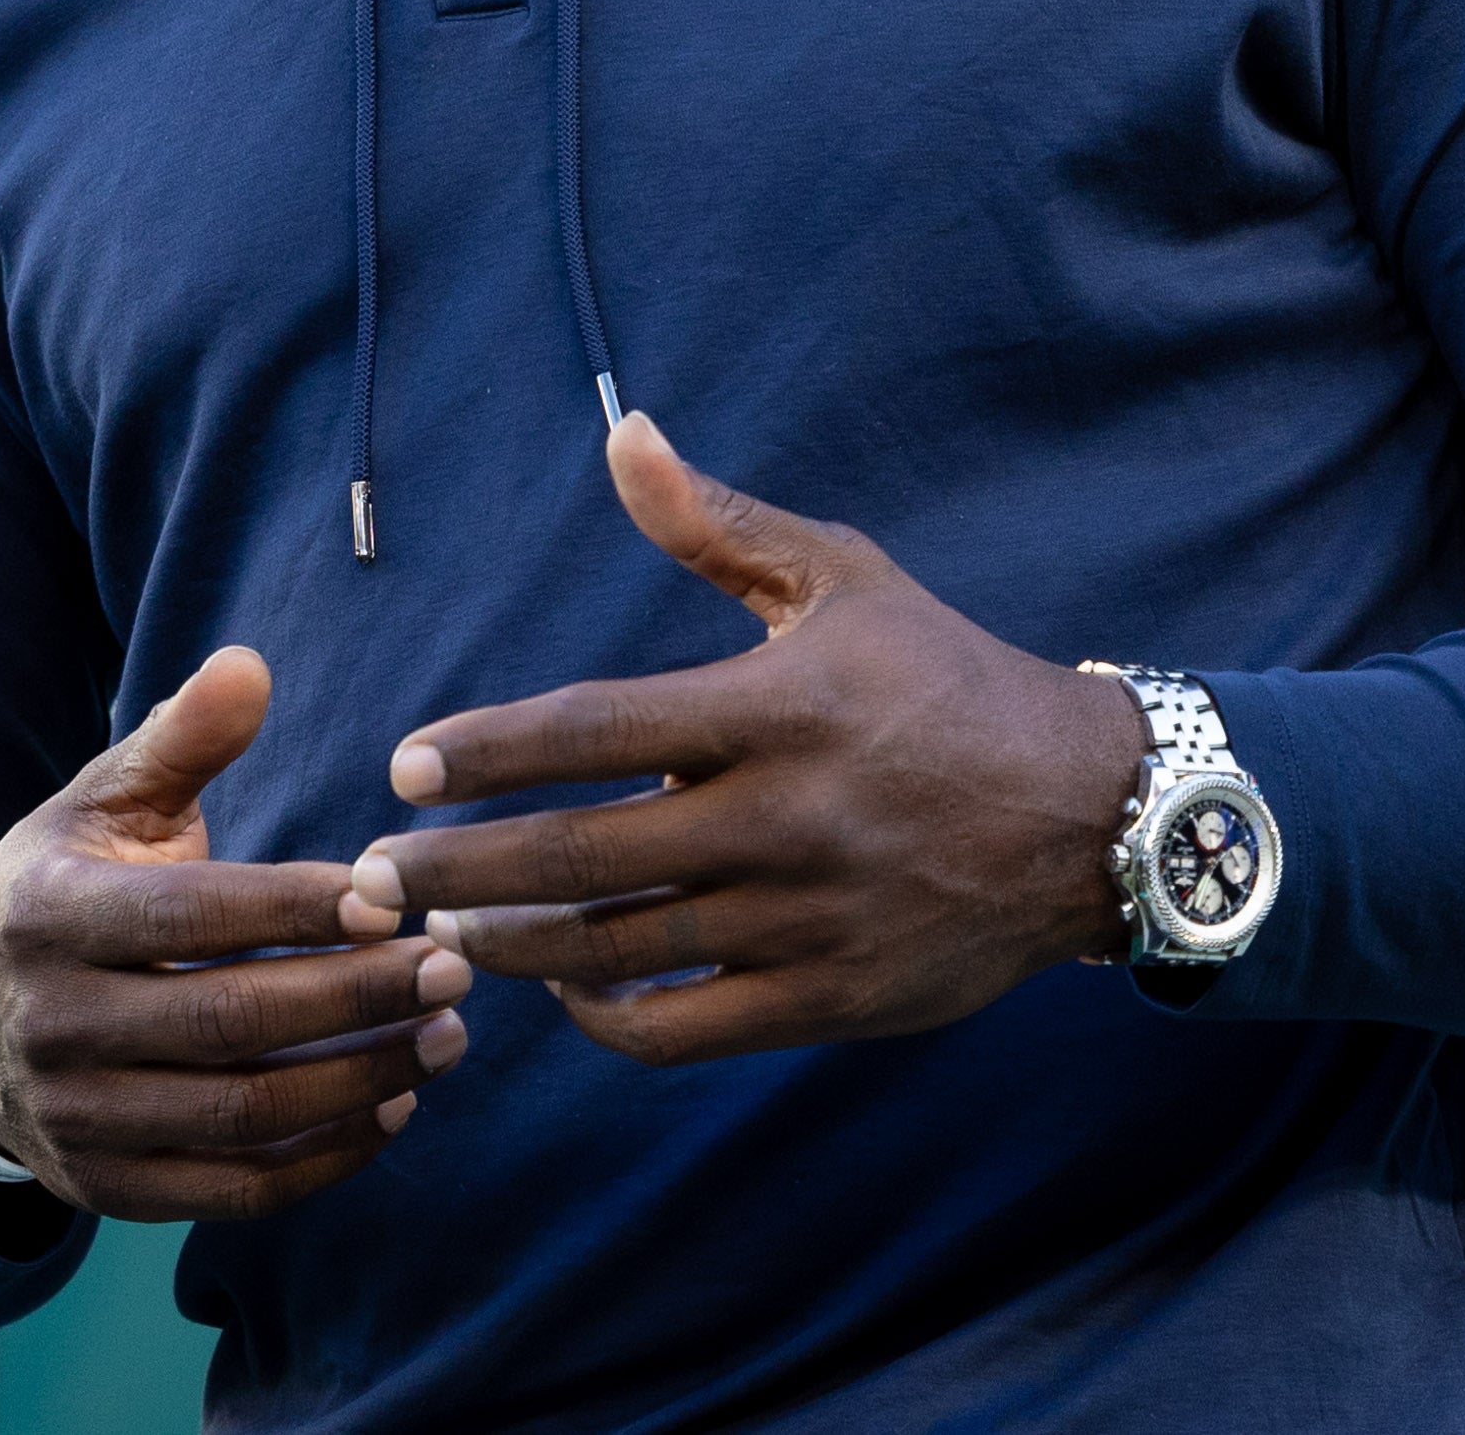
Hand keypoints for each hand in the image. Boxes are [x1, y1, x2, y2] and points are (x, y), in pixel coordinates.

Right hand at [0, 647, 474, 1220]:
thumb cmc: (68, 889)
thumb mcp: (102, 803)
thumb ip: (182, 739)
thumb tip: (251, 664)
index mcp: (50, 916)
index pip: (192, 917)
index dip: (298, 908)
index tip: (392, 893)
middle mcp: (53, 1025)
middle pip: (229, 1021)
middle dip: (355, 995)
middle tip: (453, 964)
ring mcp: (75, 1119)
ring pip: (241, 1113)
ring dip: (361, 1079)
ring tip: (447, 1035)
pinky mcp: (105, 1189)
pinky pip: (231, 1190)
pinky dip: (322, 1160)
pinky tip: (394, 1110)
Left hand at [333, 410, 1149, 1064]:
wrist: (1087, 816)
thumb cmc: (944, 680)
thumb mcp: (845, 580)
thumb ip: (719, 525)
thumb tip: (623, 435)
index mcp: (779, 705)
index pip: (593, 729)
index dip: (487, 748)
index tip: (407, 763)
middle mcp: (787, 816)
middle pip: (578, 854)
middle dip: (457, 867)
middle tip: (377, 869)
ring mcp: (806, 917)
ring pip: (615, 949)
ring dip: (510, 945)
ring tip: (446, 928)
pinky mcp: (828, 998)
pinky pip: (681, 1028)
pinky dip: (603, 1019)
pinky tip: (564, 988)